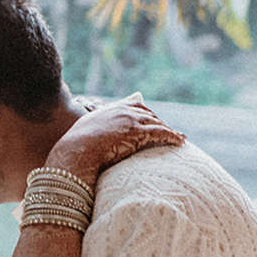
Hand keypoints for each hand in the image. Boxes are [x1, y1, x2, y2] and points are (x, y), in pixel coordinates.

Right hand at [48, 95, 184, 187]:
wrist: (76, 151)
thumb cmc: (76, 146)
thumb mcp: (84, 128)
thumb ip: (91, 125)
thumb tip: (89, 133)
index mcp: (111, 108)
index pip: (135, 105)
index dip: (146, 113)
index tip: (153, 119)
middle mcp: (123, 111)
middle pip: (148, 113)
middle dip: (160, 122)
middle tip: (169, 132)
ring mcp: (131, 121)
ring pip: (157, 123)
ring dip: (169, 130)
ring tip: (179, 138)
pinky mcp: (137, 133)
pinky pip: (161, 133)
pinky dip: (173, 136)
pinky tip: (180, 142)